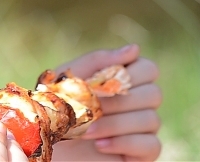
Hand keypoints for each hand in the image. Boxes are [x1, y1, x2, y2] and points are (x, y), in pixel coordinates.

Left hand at [52, 44, 161, 161]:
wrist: (45, 144)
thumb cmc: (56, 108)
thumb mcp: (69, 79)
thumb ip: (98, 61)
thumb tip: (135, 49)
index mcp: (124, 81)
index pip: (148, 69)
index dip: (131, 74)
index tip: (104, 81)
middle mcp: (138, 104)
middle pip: (154, 94)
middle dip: (119, 102)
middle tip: (93, 109)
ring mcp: (142, 129)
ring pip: (151, 120)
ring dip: (115, 124)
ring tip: (87, 131)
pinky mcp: (141, 154)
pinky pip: (151, 146)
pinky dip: (124, 143)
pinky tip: (100, 145)